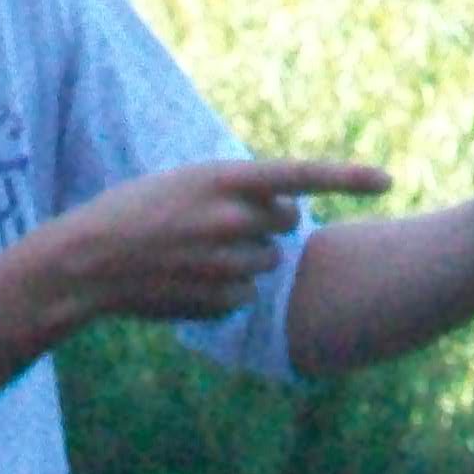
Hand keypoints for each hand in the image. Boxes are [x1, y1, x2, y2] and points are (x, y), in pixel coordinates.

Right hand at [37, 158, 392, 325]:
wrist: (86, 262)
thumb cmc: (132, 213)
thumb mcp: (184, 183)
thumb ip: (236, 192)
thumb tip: (286, 212)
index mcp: (223, 178)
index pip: (301, 175)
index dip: (348, 177)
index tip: (387, 180)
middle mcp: (232, 218)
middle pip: (287, 222)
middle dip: (268, 223)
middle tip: (222, 224)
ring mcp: (227, 262)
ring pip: (268, 261)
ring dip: (243, 258)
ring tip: (193, 253)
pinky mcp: (221, 299)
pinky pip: (247, 296)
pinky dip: (226, 291)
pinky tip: (187, 281)